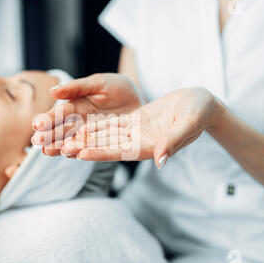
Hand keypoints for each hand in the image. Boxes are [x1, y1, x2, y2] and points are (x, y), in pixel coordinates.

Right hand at [31, 73, 141, 155]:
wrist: (141, 101)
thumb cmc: (119, 89)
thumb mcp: (100, 82)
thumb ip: (77, 87)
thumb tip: (52, 92)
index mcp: (76, 105)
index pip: (60, 113)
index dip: (49, 118)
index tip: (37, 124)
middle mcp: (80, 122)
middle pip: (62, 129)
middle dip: (49, 135)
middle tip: (36, 141)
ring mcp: (91, 135)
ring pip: (72, 141)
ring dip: (59, 147)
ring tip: (46, 152)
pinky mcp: (103, 144)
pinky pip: (90, 149)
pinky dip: (79, 152)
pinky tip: (69, 155)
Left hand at [61, 87, 219, 167]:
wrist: (201, 102)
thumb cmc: (201, 111)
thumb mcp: (190, 122)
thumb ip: (175, 141)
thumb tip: (161, 160)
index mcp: (152, 145)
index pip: (121, 152)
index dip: (101, 153)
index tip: (80, 154)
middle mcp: (141, 142)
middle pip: (108, 147)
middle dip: (86, 148)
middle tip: (62, 148)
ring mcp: (137, 132)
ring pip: (107, 136)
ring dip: (87, 138)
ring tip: (64, 139)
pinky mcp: (135, 121)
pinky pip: (112, 124)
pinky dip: (96, 126)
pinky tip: (80, 126)